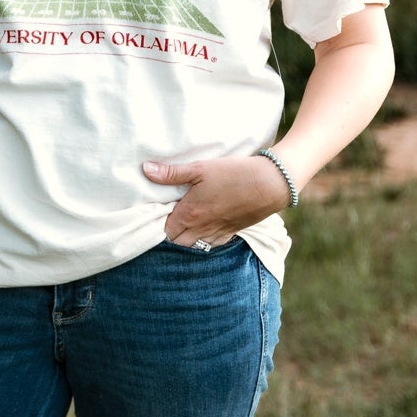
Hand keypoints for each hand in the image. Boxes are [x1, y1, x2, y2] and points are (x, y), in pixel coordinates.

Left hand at [142, 154, 291, 247]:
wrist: (270, 184)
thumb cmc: (233, 174)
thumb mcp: (200, 168)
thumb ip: (172, 173)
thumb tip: (146, 170)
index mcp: (190, 214)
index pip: (164, 231)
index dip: (159, 224)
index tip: (159, 212)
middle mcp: (201, 229)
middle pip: (177, 243)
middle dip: (171, 234)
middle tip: (171, 217)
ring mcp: (217, 233)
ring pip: (193, 247)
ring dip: (186, 239)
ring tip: (186, 223)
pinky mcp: (231, 233)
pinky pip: (211, 245)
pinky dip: (204, 241)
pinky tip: (204, 227)